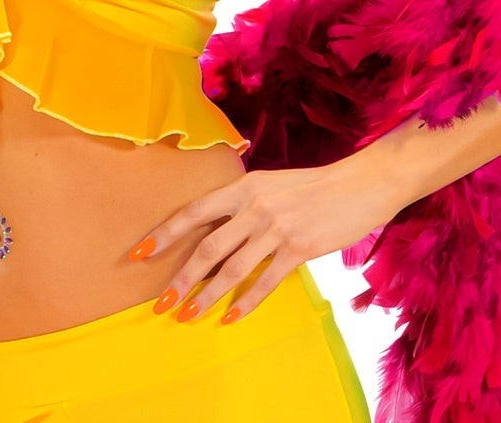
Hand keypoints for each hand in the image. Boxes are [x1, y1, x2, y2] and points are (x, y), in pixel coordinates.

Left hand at [127, 161, 399, 324]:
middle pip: (207, 246)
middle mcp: (254, 206)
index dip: (166, 233)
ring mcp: (276, 228)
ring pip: (231, 268)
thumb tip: (217, 229)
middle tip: (161, 301)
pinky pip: (264, 281)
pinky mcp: (298, 248)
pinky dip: (245, 302)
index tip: (141, 251)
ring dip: (206, 296)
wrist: (359, 184)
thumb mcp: (271, 183)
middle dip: (180, 277)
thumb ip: (245, 202)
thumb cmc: (313, 186)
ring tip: (188, 315)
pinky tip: (230, 317)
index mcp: (244, 186)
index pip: (195, 211)